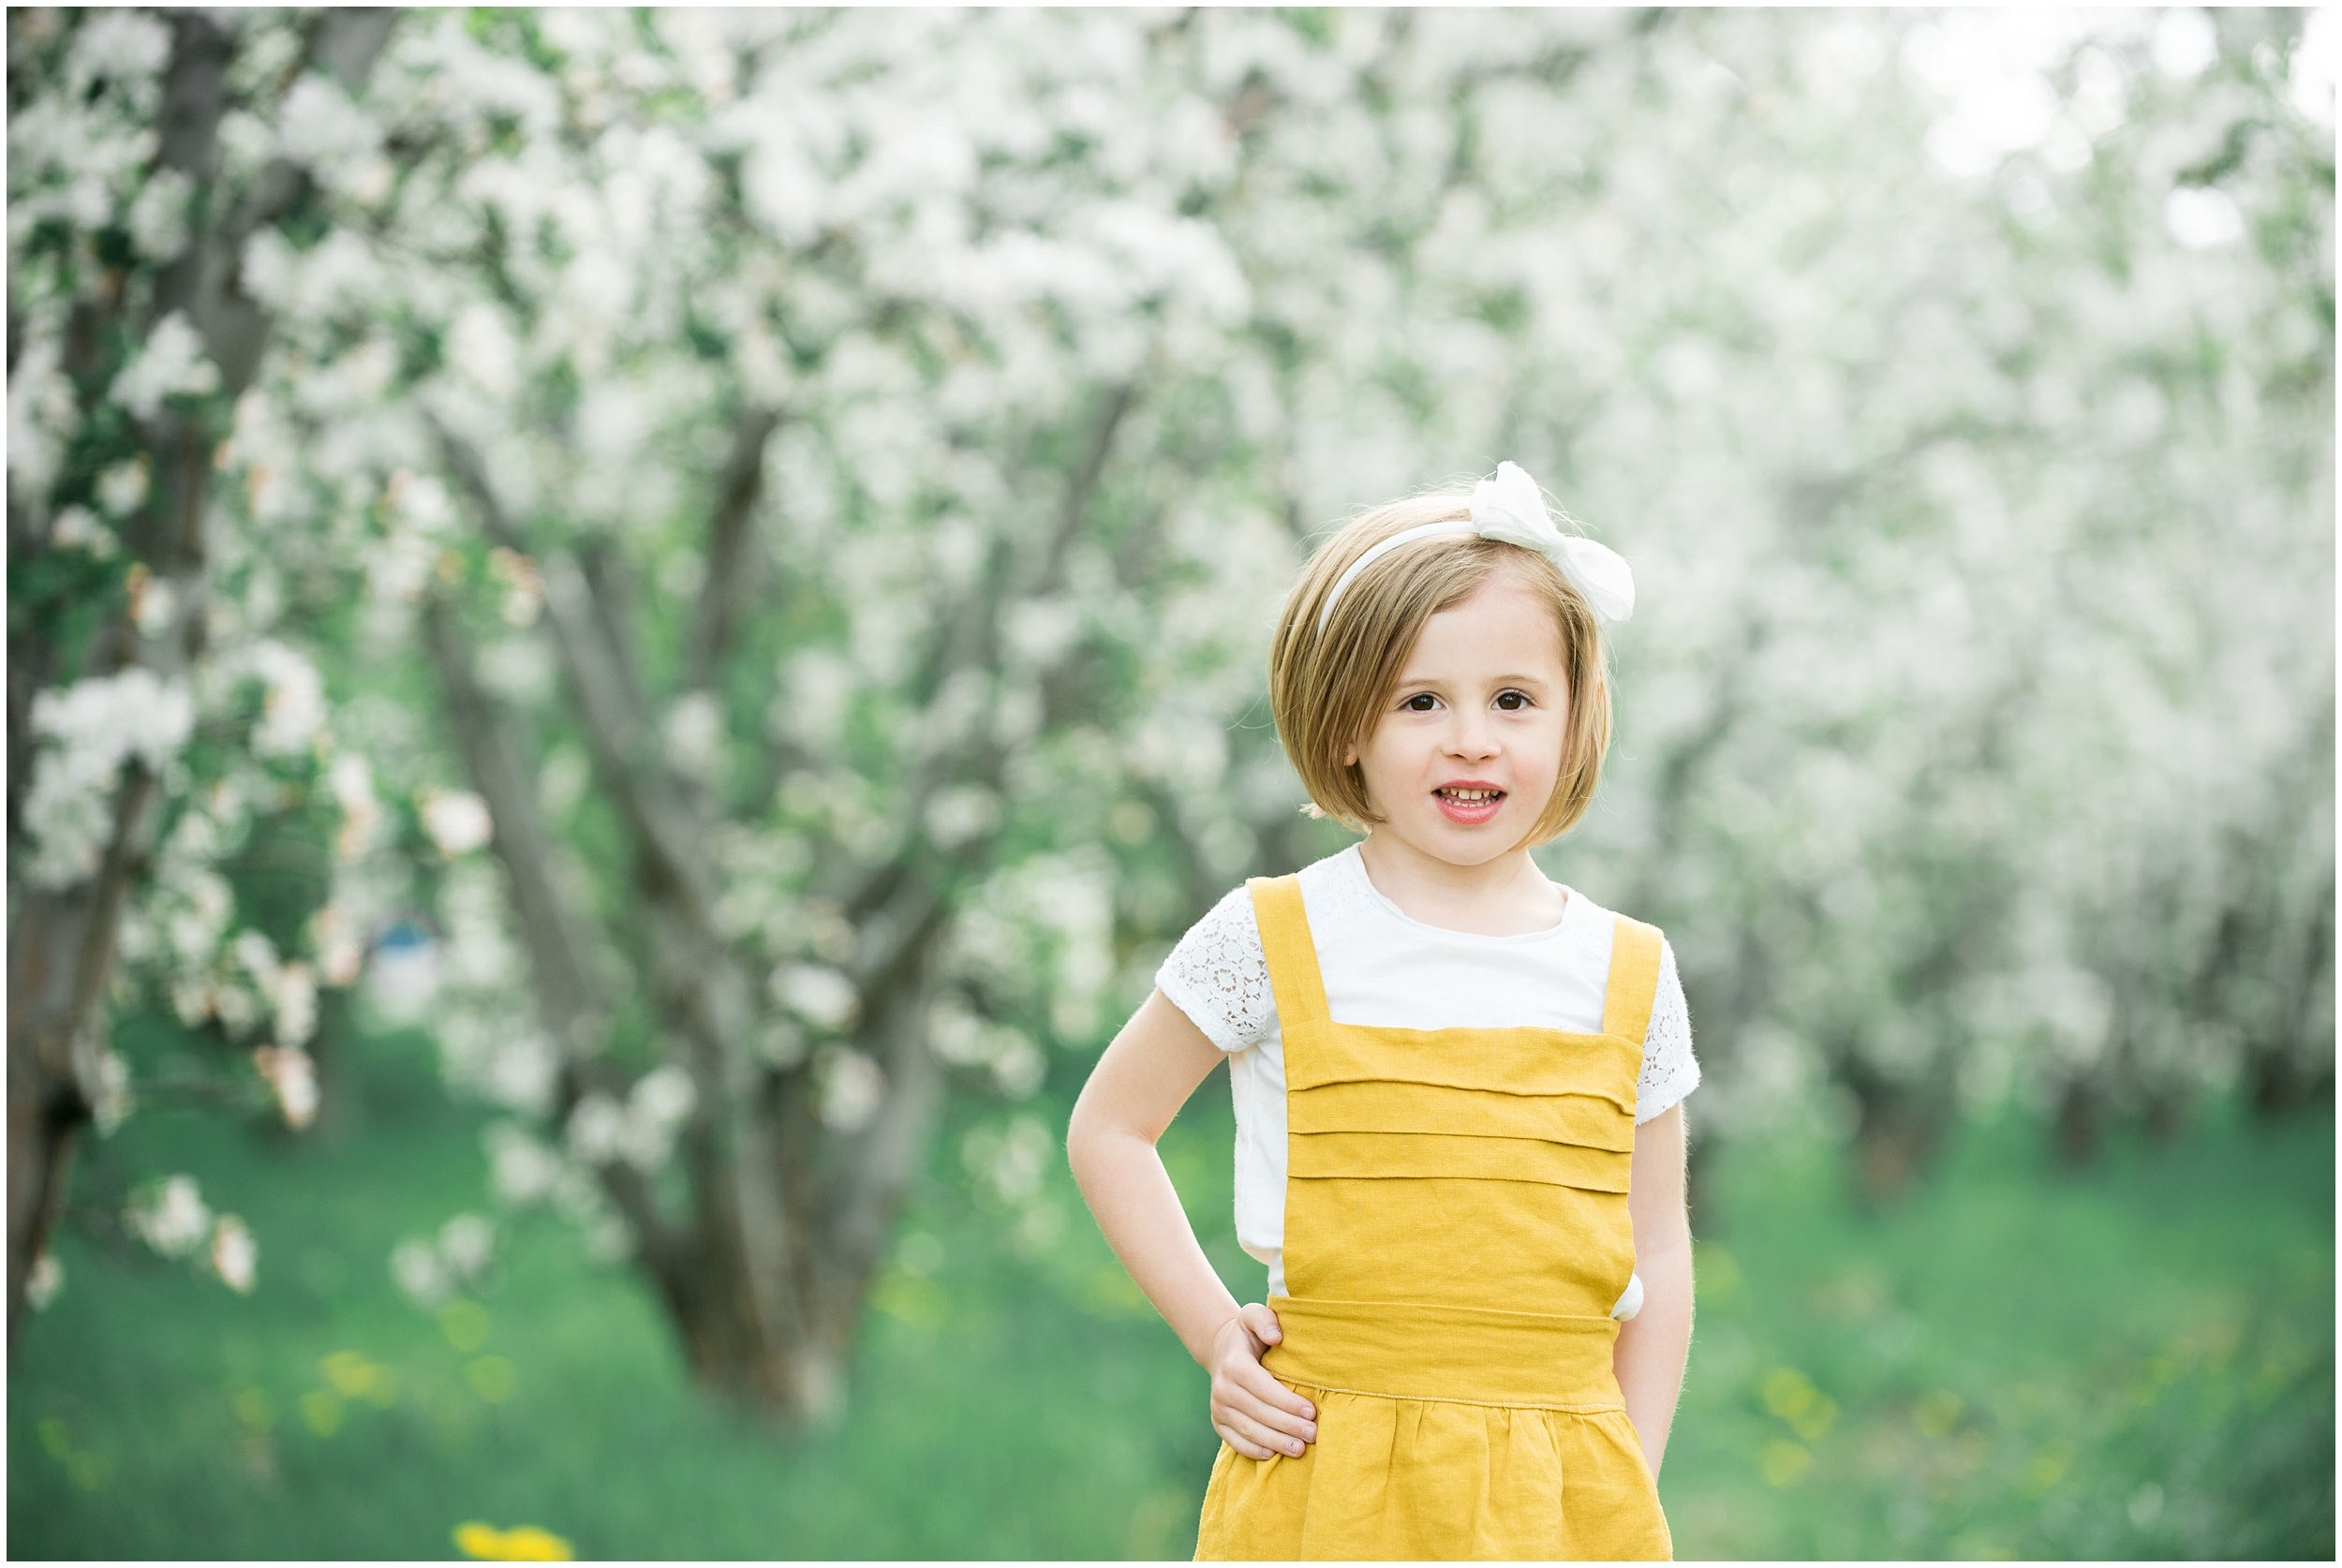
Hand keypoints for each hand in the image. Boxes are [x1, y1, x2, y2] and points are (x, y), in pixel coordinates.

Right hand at [1208, 1303, 1317, 1459]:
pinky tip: (1274, 1454)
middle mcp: (1222, 1388)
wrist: (1222, 1350)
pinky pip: (1235, 1441)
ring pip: (1249, 1430)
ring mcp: (1218, 1408)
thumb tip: (1276, 1337)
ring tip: (1300, 1449)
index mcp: (1234, 1364)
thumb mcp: (1253, 1316)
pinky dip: (1254, 1450)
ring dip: (1275, 1442)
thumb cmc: (1248, 1334)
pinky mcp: (1218, 1422)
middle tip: (1314, 1434)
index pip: (1264, 1388)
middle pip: (1259, 1413)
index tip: (1312, 1411)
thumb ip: (1265, 1320)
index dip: (1287, 1402)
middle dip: (1288, 1425)